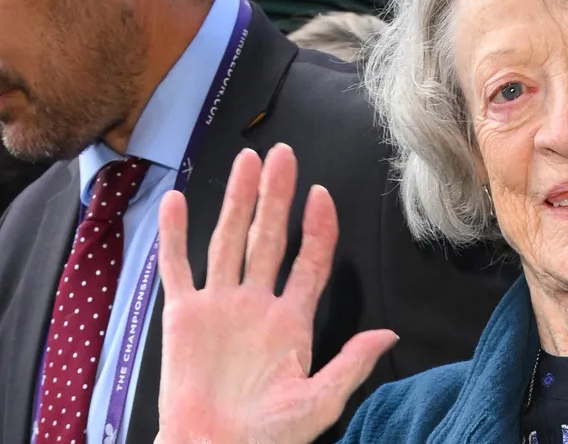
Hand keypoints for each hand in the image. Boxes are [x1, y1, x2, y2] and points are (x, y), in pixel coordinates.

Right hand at [155, 144, 397, 443]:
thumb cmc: (268, 436)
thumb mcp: (320, 401)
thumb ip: (351, 364)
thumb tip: (389, 334)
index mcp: (291, 320)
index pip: (310, 261)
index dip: (318, 228)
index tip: (322, 195)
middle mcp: (256, 304)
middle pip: (269, 238)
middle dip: (277, 196)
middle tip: (283, 154)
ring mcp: (220, 306)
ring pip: (229, 241)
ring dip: (237, 201)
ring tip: (246, 162)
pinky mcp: (184, 316)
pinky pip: (178, 268)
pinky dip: (175, 235)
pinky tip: (177, 201)